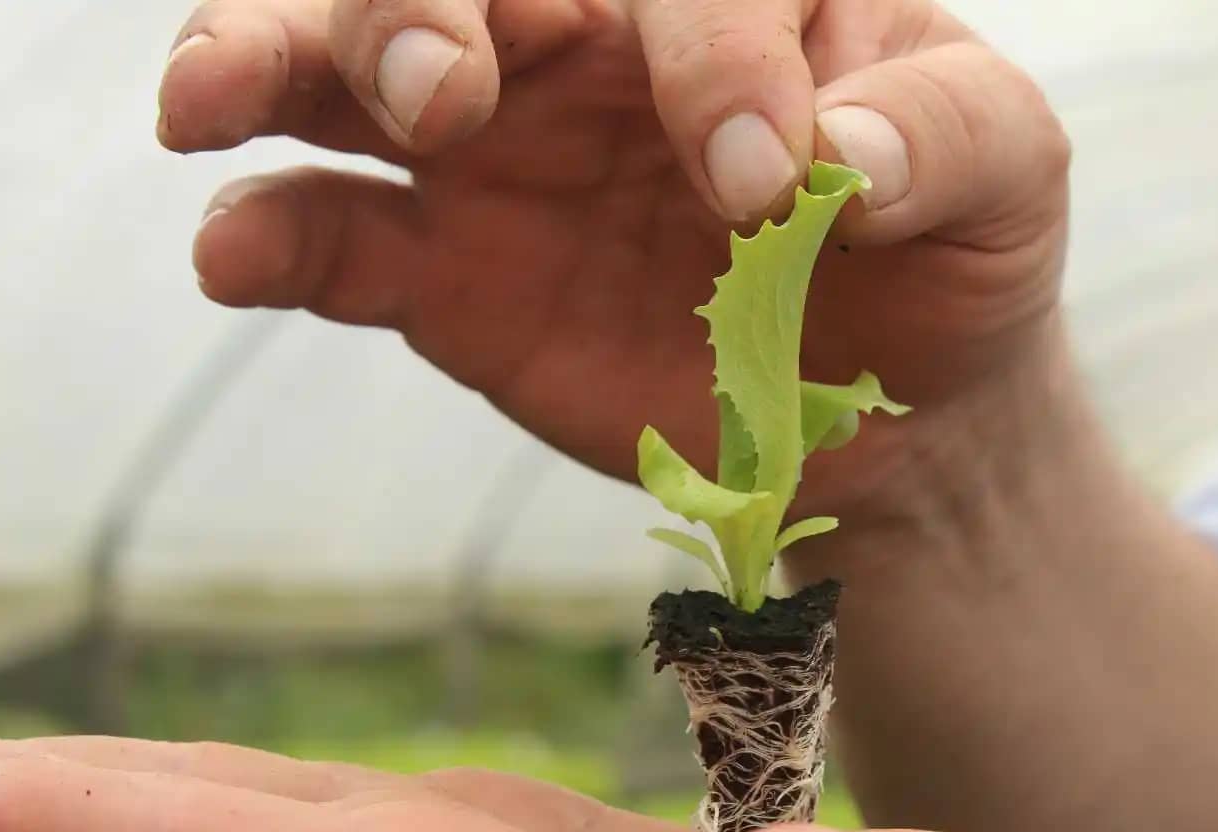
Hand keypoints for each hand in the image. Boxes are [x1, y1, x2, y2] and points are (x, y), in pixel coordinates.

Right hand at [159, 0, 1068, 516]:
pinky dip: (268, 235)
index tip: (752, 181)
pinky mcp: (452, 275)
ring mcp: (505, 155)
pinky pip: (332, 236)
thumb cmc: (952, 253)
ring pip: (345, 64)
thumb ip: (944, 133)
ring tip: (210, 101)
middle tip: (442, 93)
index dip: (701, 51)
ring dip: (270, 59)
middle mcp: (594, 45)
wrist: (896, 405)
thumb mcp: (1006, 173)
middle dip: (411, 2)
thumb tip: (834, 157)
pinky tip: (231, 255)